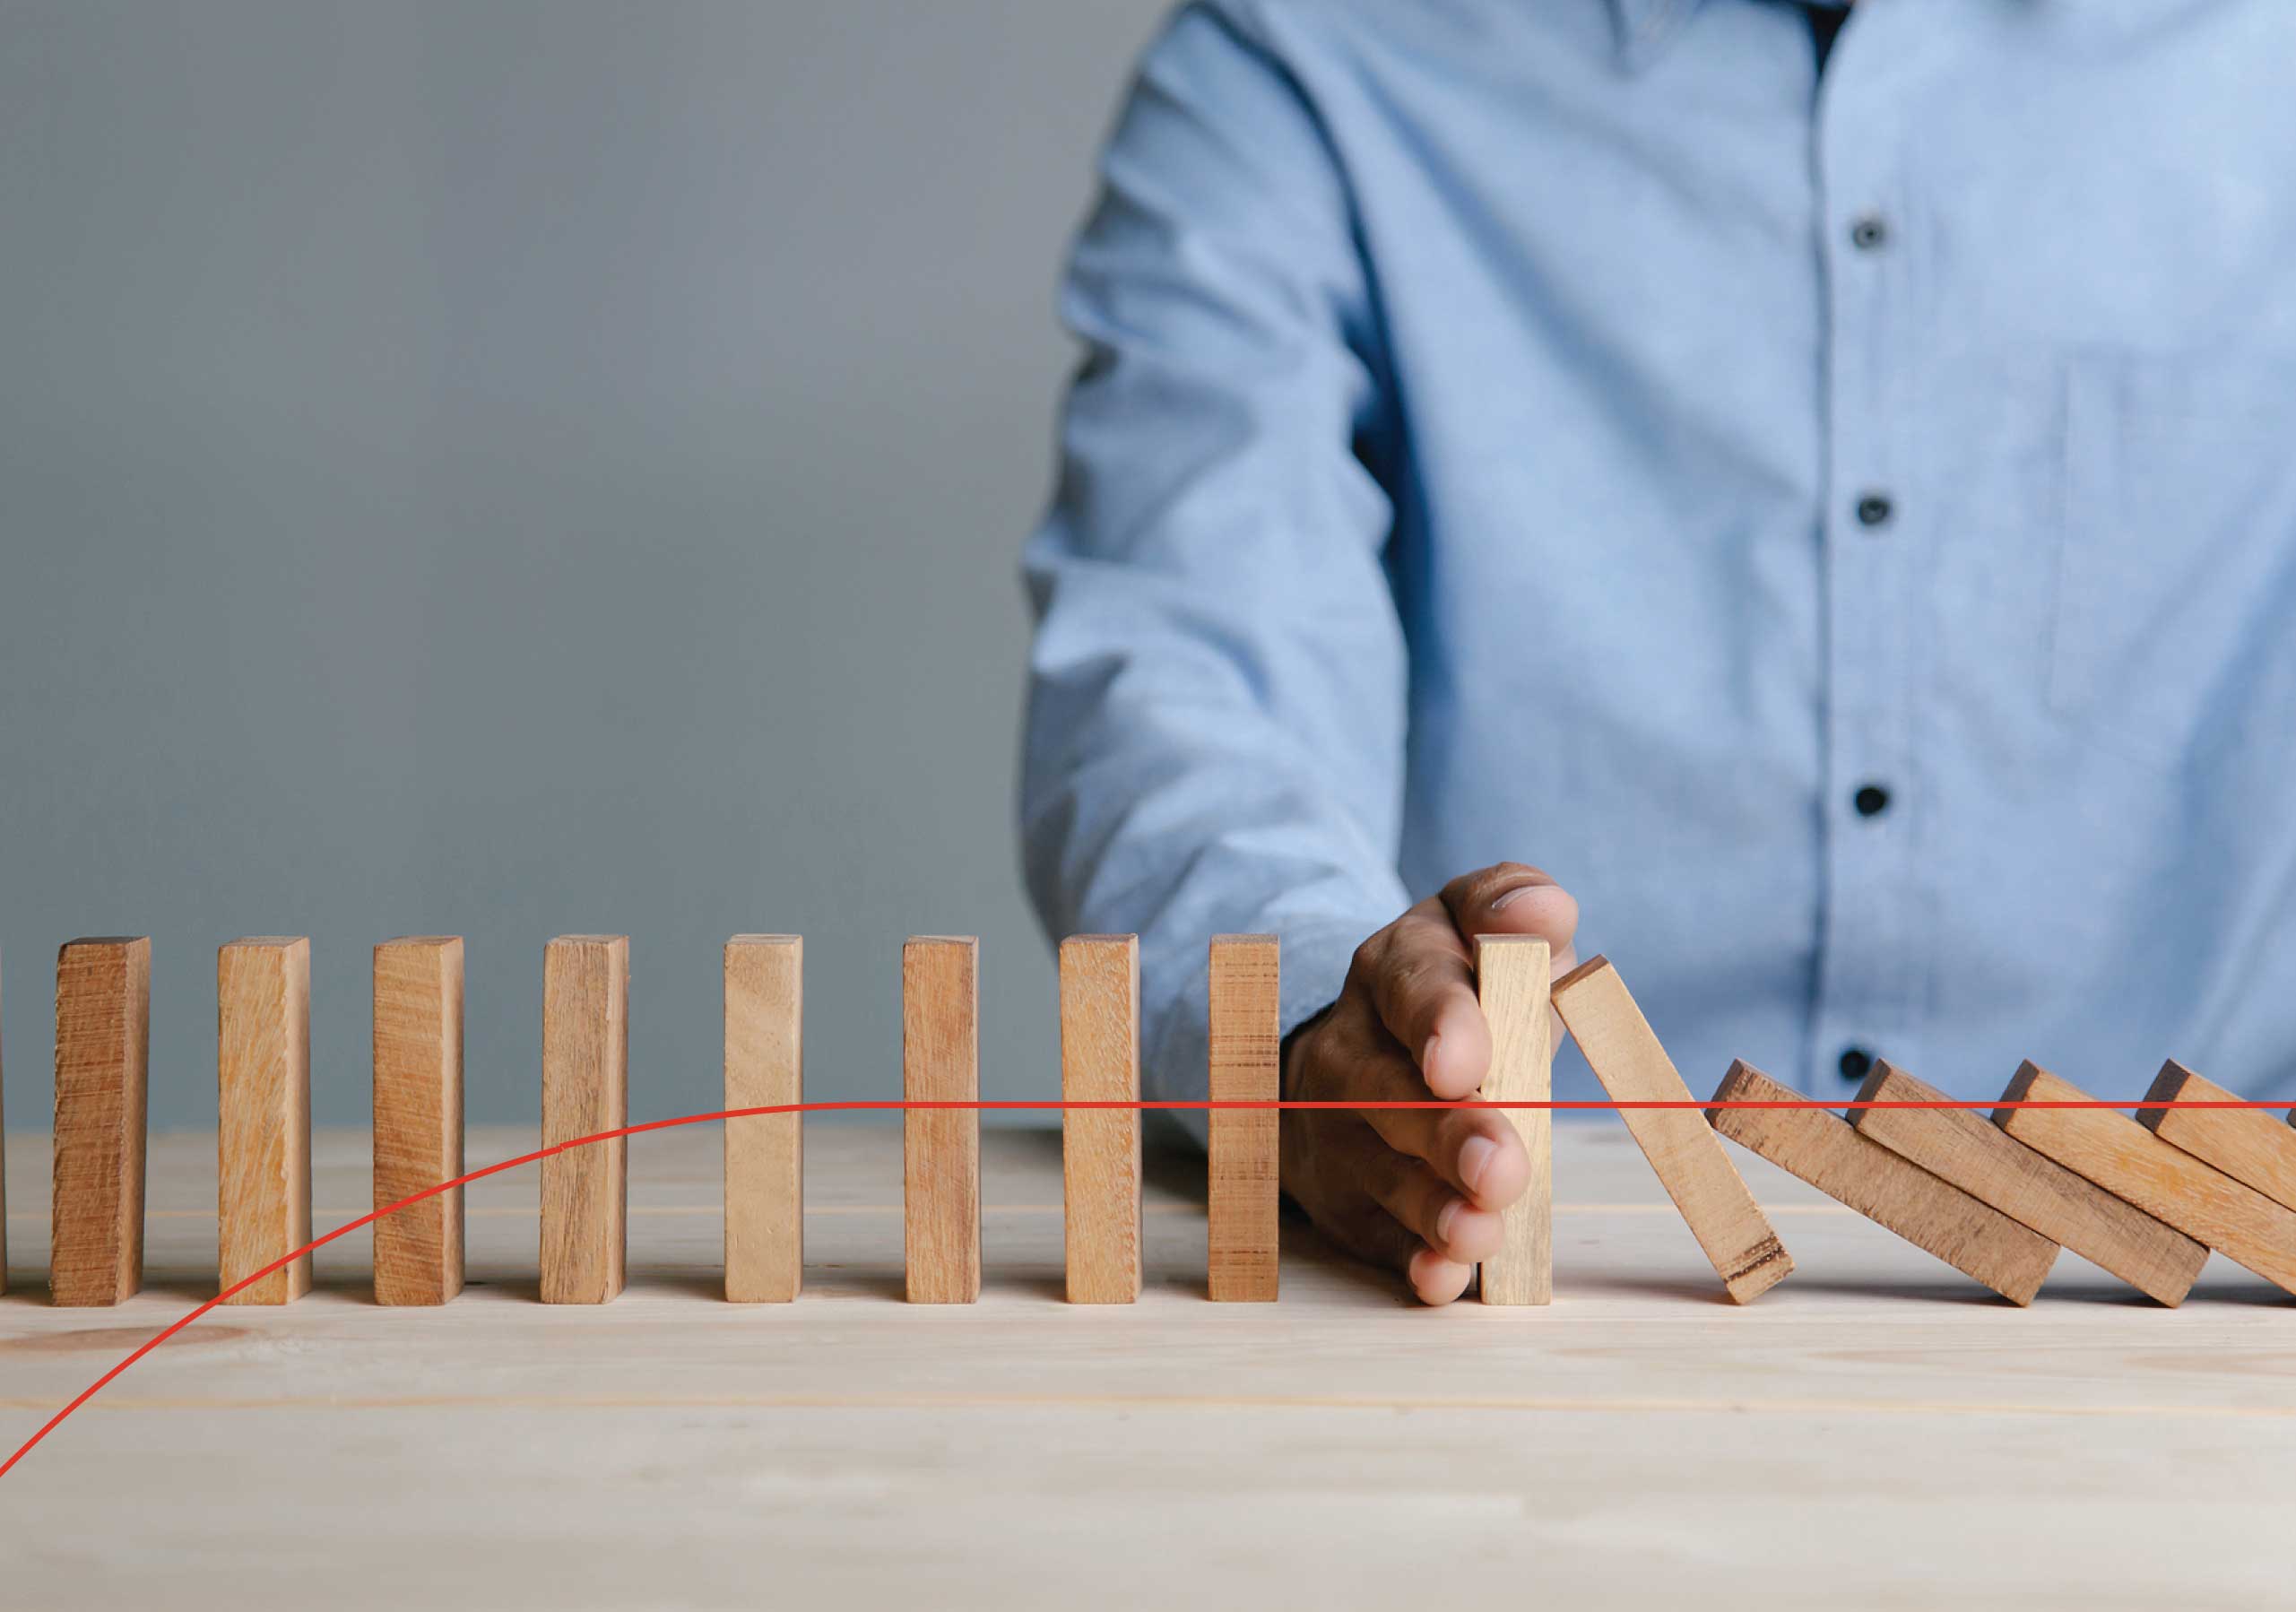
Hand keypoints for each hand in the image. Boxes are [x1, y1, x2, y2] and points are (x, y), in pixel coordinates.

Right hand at [1280, 863, 1578, 1303]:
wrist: (1355, 1048)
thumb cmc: (1454, 988)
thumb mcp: (1474, 926)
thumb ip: (1511, 906)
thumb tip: (1545, 912)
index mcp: (1393, 967)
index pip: (1412, 985)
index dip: (1439, 1022)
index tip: (1464, 1062)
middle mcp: (1351, 1046)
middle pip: (1387, 1090)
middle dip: (1444, 1132)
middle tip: (1499, 1167)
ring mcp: (1337, 1126)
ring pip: (1379, 1169)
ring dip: (1432, 1206)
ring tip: (1481, 1234)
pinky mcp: (1346, 1196)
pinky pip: (1375, 1233)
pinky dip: (1410, 1258)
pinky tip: (1445, 1279)